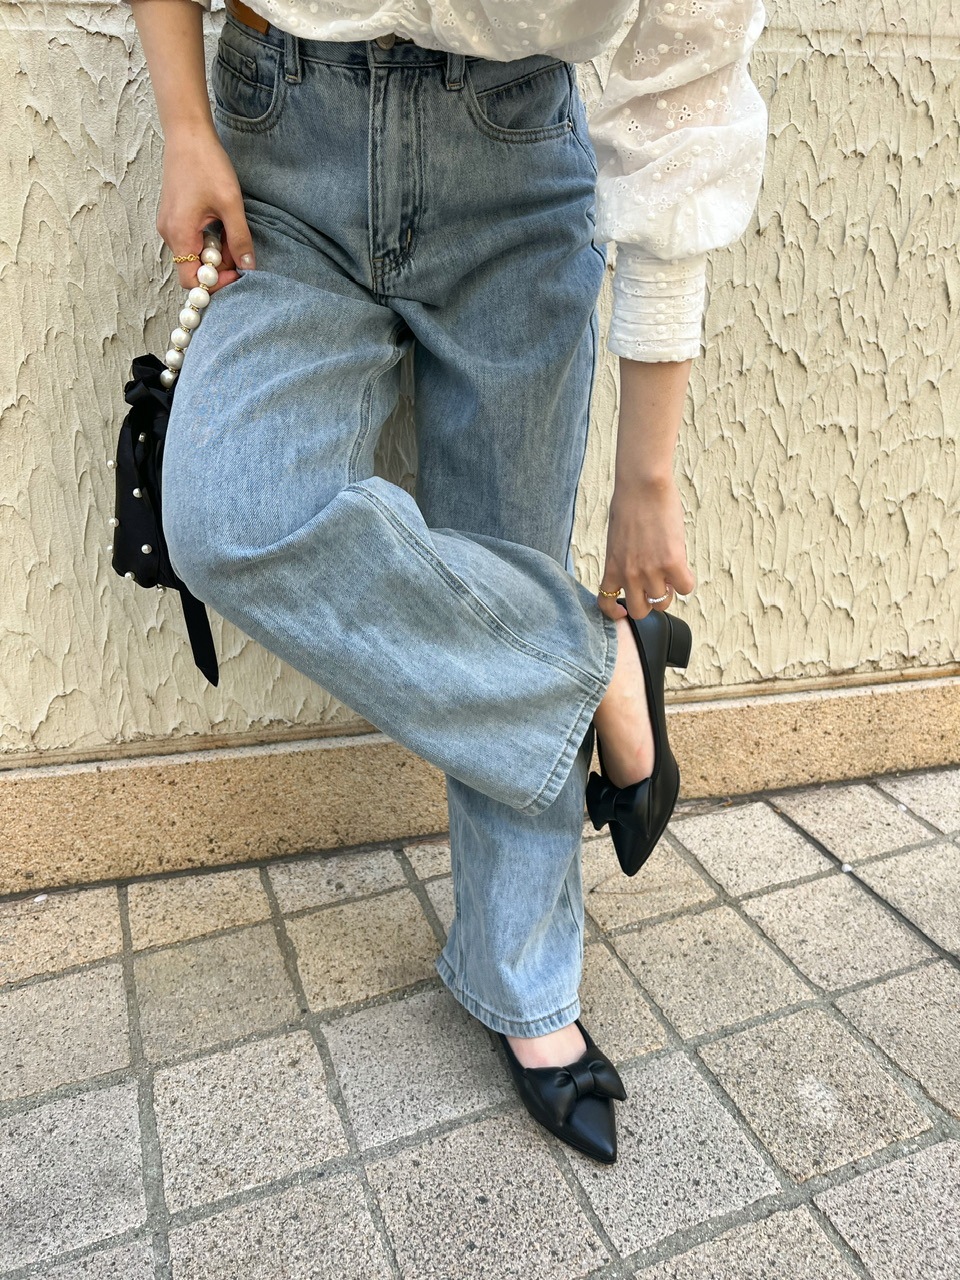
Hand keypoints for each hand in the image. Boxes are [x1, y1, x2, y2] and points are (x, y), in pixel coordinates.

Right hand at [157, 128, 255, 294]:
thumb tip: (249, 268)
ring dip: (214, 254)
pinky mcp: (173, 217)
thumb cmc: (207, 164)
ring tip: (230, 232)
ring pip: (193, 255)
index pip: (191, 281)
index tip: (237, 274)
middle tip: (239, 253)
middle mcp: (169, 233)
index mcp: (179, 234)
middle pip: (192, 270)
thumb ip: (240, 239)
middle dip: (218, 269)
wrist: (188, 134)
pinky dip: (207, 241)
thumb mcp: (231, 204)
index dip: (215, 285)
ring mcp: (169, 225)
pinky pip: (190, 240)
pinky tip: (220, 224)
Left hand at [597, 475, 694, 620]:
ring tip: (669, 571)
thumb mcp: (617, 539)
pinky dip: (685, 581)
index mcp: (612, 567)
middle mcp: (630, 574)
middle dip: (648, 603)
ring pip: (663, 601)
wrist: (643, 486)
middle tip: (655, 587)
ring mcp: (651, 570)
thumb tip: (640, 573)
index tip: (623, 610)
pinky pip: (685, 588)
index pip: (606, 603)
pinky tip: (682, 568)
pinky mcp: (672, 562)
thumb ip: (624, 560)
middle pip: (640, 611)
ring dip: (669, 589)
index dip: (615, 613)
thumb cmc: (629, 504)